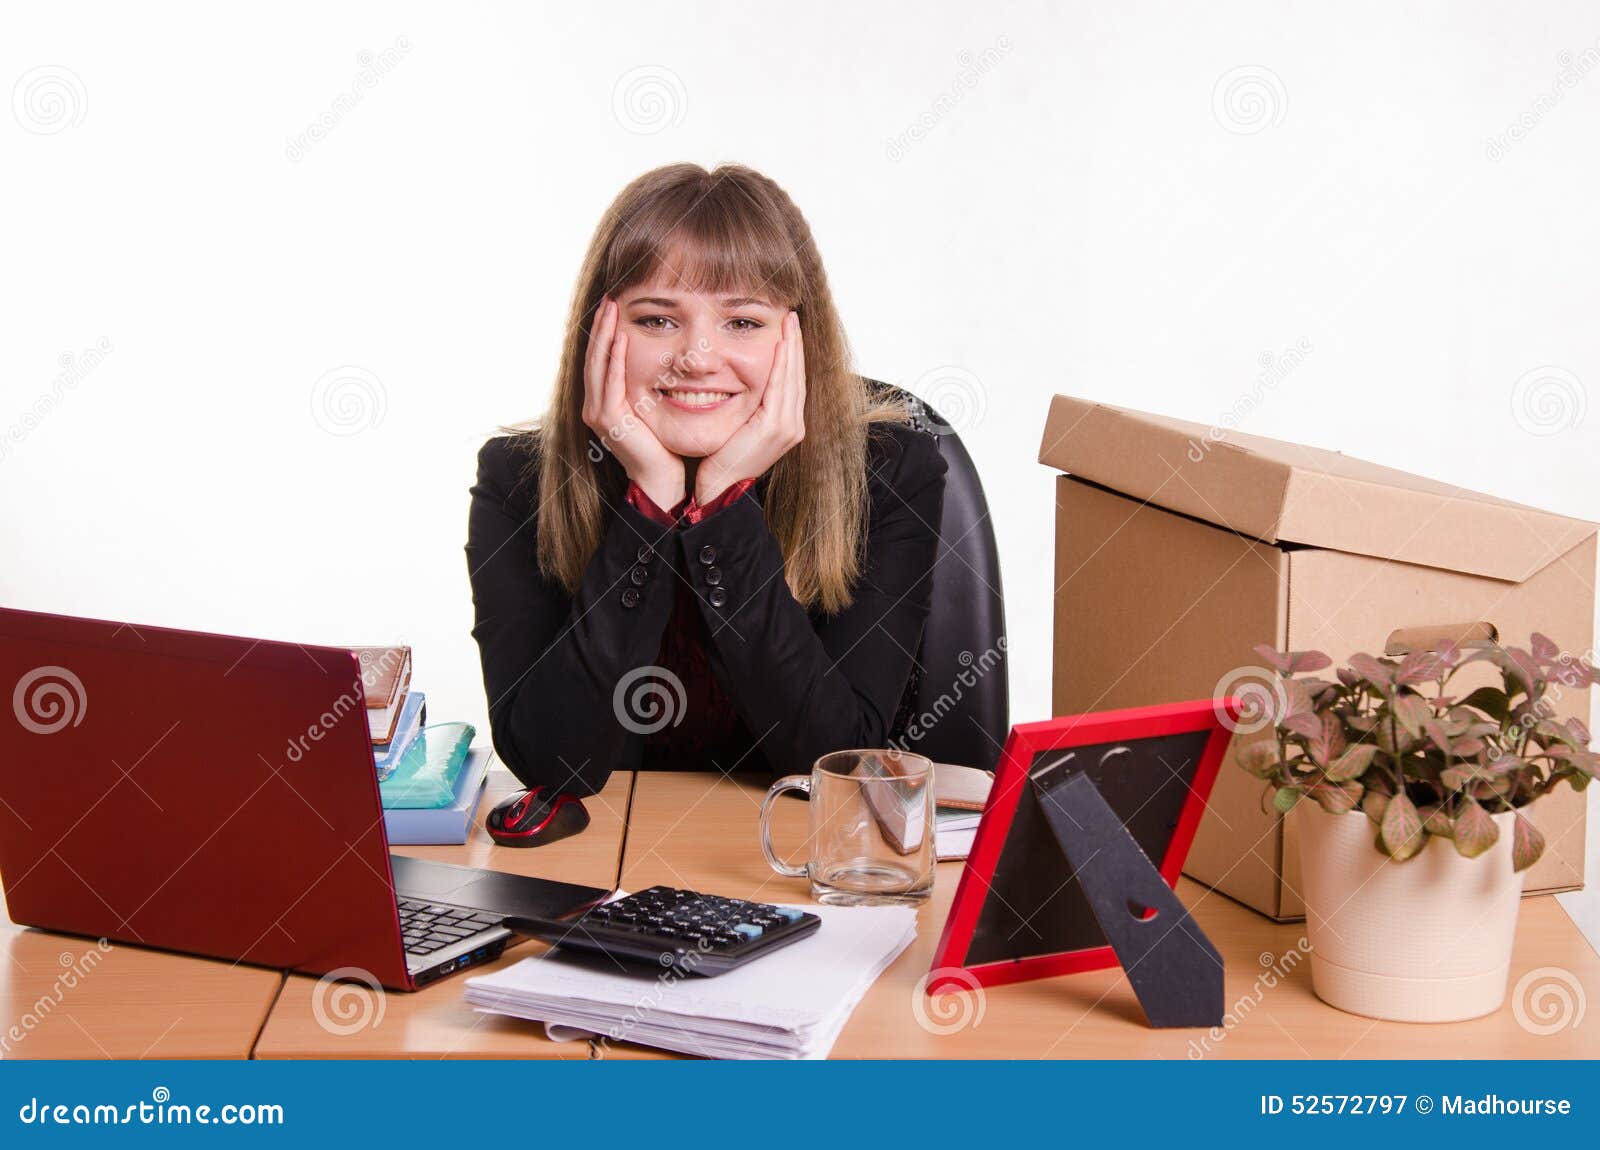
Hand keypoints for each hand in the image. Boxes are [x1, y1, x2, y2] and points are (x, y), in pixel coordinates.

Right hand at [581, 296, 683, 508]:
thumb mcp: (652, 409)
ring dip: (605, 335)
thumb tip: (664, 361)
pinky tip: (623, 339)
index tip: (615, 306)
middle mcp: (595, 406)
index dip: (605, 332)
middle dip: (602, 326)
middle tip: (610, 298)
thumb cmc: (664, 446)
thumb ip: (649, 386)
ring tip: (612, 309)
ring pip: (598, 364)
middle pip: (594, 356)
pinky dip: (616, 360)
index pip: (601, 359)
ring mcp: (598, 413)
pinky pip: (611, 383)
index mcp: (604, 402)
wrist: (662, 480)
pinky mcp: (609, 420)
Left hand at [695, 310, 805, 503]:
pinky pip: (781, 387)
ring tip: (789, 322)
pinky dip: (782, 363)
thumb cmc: (721, 460)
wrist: (718, 489)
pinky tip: (780, 344)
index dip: (792, 354)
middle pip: (798, 375)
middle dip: (795, 344)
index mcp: (787, 426)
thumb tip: (740, 383)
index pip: (792, 382)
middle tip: (792, 317)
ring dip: (791, 347)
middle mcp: (793, 426)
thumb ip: (748, 407)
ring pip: (793, 377)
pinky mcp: (775, 428)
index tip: (789, 329)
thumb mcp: (739, 427)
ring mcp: (788, 428)